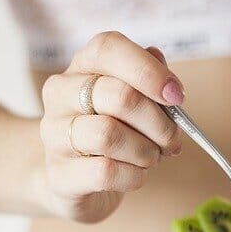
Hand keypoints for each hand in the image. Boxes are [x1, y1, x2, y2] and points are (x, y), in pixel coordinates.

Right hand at [38, 31, 183, 221]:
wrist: (75, 183)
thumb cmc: (113, 136)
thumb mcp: (135, 104)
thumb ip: (152, 86)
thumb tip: (169, 84)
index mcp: (82, 67)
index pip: (108, 48)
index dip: (148, 70)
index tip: (176, 96)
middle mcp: (61, 94)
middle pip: (119, 96)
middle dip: (159, 123)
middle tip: (172, 140)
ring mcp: (54, 134)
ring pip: (110, 135)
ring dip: (146, 151)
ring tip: (151, 158)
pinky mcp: (59, 174)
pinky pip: (105, 171)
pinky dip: (133, 176)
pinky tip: (135, 175)